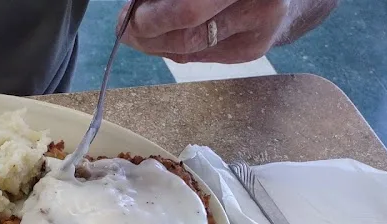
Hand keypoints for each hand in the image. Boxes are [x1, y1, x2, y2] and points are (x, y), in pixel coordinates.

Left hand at [121, 0, 337, 63]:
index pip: (189, 5)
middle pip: (189, 25)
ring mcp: (258, 29)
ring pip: (192, 47)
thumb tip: (134, 10)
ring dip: (156, 44)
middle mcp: (258, 0)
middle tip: (127, 29)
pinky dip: (175, 49)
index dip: (154, 12)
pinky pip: (200, 55)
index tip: (129, 14)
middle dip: (150, 29)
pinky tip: (163, 42)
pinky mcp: (252, 51)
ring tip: (137, 36)